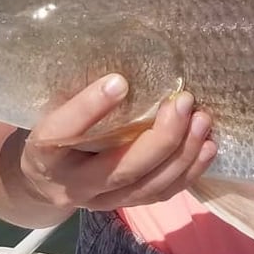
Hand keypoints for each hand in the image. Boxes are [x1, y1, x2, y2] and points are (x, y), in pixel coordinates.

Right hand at [19, 74, 216, 212]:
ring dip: (182, 153)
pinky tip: (208, 145)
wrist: (45, 179)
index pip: (62, 132)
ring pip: (147, 186)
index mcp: (45, 153)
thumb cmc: (56, 125)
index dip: (88, 108)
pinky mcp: (124, 204)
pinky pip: (161, 194)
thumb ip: (79, 89)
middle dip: (159, 136)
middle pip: (120, 168)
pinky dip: (189, 171)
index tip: (119, 81)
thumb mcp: (55, 106)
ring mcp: (101, 200)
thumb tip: (123, 48)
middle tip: (183, 100)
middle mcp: (71, 184)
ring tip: (202, 119)